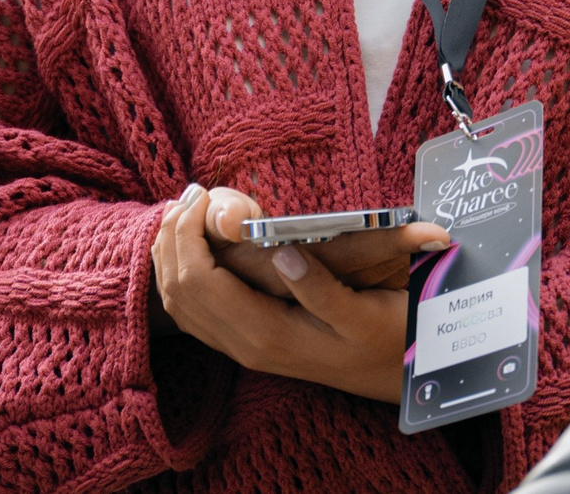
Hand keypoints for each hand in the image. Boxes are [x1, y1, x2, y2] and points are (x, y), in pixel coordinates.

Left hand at [150, 184, 449, 402]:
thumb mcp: (364, 313)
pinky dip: (180, 275)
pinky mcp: (249, 343)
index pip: (199, 282)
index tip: (202, 196)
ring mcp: (244, 348)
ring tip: (182, 211)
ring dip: (171, 256)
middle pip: (179, 292)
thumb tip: (283, 254)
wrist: (398, 376)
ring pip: (180, 305)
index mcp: (267, 334)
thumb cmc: (387, 338)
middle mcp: (246, 345)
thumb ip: (321, 289)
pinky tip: (189, 247)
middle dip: (173, 239)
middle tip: (190, 194)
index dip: (189, 236)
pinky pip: (194, 313)